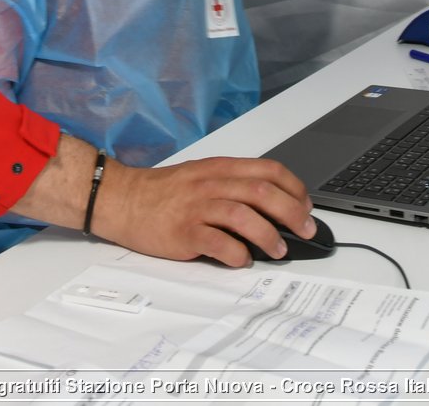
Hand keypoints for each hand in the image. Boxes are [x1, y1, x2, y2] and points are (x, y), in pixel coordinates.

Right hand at [94, 156, 314, 266]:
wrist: (122, 199)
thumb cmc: (163, 192)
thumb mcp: (201, 176)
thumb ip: (232, 186)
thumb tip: (270, 208)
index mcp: (219, 168)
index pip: (268, 170)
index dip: (294, 188)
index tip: (306, 205)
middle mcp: (211, 184)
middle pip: (262, 192)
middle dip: (292, 213)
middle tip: (306, 231)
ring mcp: (196, 207)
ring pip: (244, 215)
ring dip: (268, 236)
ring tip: (278, 251)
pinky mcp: (183, 231)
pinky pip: (218, 242)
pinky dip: (236, 254)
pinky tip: (242, 260)